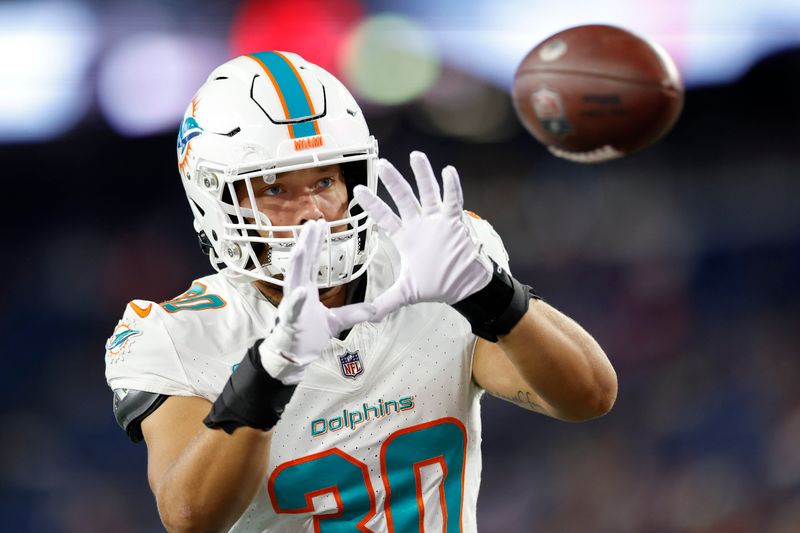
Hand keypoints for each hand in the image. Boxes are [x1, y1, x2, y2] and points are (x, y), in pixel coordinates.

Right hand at [259, 219, 374, 383]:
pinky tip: (301, 290)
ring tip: (302, 246)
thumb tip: (373, 309)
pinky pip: (294, 309)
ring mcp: (292, 305)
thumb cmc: (309, 335)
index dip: (314, 243)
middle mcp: (297, 292)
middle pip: (302, 263)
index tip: (320, 224)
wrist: (295, 356)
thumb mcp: (337, 322)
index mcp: (306, 289)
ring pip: (293, 280)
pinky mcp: (291, 321)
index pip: (310, 261)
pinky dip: (297, 300)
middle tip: (312, 223)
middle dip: (306, 243)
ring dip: (297, 263)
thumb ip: (353, 313)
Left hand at [353, 151, 491, 320]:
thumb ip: (383, 302)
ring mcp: (437, 221)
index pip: (384, 217)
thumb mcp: (405, 293)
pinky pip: (453, 201)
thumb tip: (363, 318)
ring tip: (415, 155)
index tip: (358, 191)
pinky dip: (451, 186)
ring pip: (428, 192)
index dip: (372, 204)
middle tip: (382, 163)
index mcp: (405, 237)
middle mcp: (419, 224)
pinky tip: (447, 171)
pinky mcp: (455, 222)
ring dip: (422, 174)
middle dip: (393, 181)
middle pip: (404, 198)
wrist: (463, 287)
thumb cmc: (436, 286)